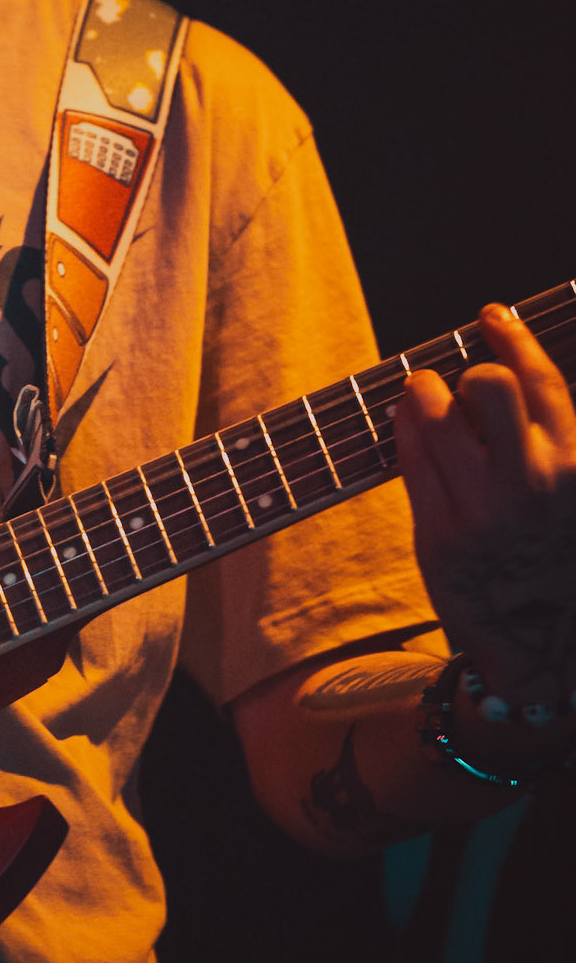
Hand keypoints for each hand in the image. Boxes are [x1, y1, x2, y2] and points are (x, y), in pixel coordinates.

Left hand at [395, 303, 575, 714]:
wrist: (541, 648)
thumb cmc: (554, 557)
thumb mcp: (572, 494)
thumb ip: (552, 438)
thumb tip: (506, 370)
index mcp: (574, 467)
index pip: (542, 380)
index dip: (513, 335)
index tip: (492, 314)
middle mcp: (531, 484)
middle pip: (489, 384)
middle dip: (470, 372)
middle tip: (462, 386)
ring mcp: (483, 511)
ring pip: (437, 413)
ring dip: (425, 392)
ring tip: (428, 400)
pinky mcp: (439, 536)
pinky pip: (409, 456)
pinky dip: (404, 427)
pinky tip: (408, 424)